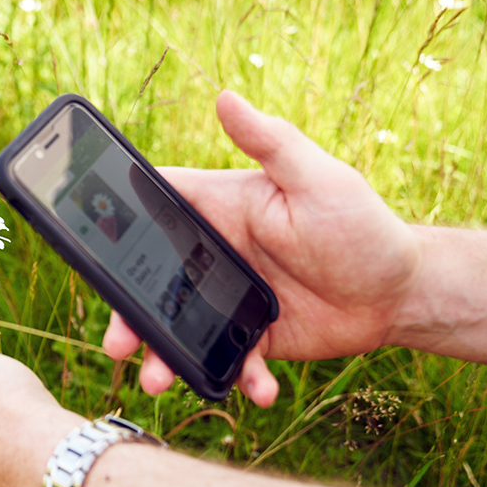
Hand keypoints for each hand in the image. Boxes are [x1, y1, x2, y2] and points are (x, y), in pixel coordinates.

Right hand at [104, 91, 420, 406]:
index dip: (114, 221)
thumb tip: (226, 96)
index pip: (154, 207)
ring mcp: (229, 300)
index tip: (84, 245)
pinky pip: (229, 362)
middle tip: (118, 344)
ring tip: (158, 381)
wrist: (402, 292)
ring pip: (179, 329)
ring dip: (164, 357)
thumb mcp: (319, 179)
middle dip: (128, 314)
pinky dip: (237, 379)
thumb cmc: (362, 223)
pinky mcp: (251, 338)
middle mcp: (215, 254)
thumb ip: (271, 143)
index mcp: (218, 210)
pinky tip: (257, 390)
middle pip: (152, 282)